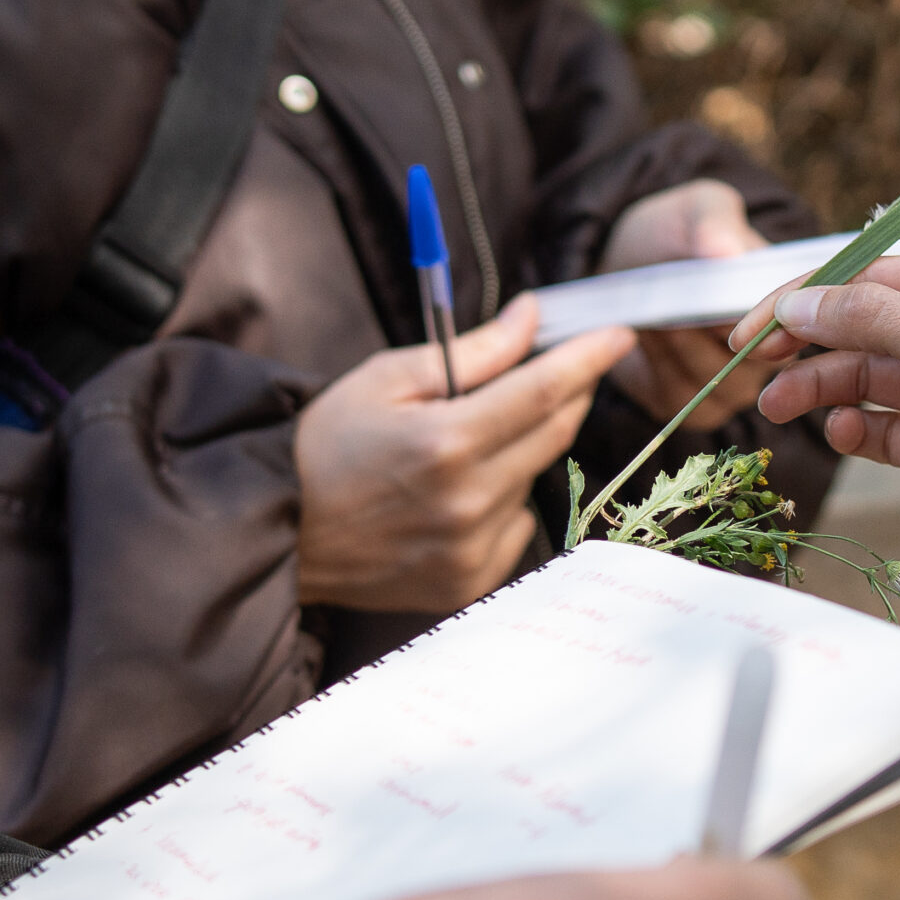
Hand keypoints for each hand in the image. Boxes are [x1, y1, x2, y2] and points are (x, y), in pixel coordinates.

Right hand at [296, 295, 633, 611]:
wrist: (280, 531)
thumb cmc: (327, 444)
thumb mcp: (388, 378)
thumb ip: (473, 352)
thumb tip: (532, 317)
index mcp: (446, 443)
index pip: (543, 393)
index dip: (588, 359)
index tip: (619, 334)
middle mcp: (467, 502)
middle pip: (553, 434)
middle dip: (567, 393)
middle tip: (562, 368)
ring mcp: (471, 549)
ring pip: (533, 480)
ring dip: (519, 450)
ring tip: (462, 445)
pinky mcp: (469, 582)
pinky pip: (515, 526)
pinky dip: (501, 501)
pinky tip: (454, 495)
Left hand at [599, 179, 770, 429]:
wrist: (631, 264)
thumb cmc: (678, 233)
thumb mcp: (697, 209)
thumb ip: (713, 223)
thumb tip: (725, 253)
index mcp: (797, 303)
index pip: (791, 324)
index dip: (753, 314)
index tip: (712, 298)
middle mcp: (780, 352)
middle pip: (753, 362)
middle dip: (704, 330)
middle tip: (672, 301)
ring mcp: (741, 385)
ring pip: (716, 382)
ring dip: (677, 344)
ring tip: (655, 312)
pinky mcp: (703, 409)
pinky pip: (686, 398)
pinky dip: (659, 363)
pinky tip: (648, 335)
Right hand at [745, 257, 899, 610]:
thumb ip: (876, 325)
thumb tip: (800, 304)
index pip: (870, 280)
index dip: (809, 299)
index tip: (755, 326)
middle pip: (858, 330)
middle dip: (804, 347)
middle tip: (751, 371)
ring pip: (863, 381)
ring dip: (818, 390)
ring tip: (778, 410)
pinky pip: (883, 433)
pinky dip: (855, 430)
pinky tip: (842, 434)